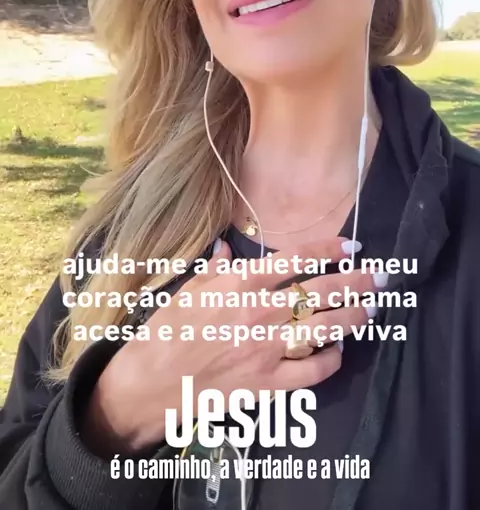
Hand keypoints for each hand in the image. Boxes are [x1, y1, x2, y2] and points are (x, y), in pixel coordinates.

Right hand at [82, 237, 376, 454]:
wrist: (151, 382)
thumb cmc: (166, 330)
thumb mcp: (187, 289)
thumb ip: (215, 269)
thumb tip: (227, 250)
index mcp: (240, 285)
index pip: (294, 260)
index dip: (327, 249)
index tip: (350, 245)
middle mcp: (260, 313)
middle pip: (319, 291)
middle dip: (354, 281)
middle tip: (377, 275)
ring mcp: (267, 351)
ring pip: (324, 329)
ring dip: (353, 316)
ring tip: (371, 307)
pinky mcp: (268, 385)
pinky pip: (312, 372)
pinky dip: (331, 360)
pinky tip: (338, 350)